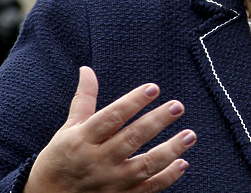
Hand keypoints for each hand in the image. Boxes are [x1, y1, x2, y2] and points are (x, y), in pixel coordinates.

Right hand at [25, 66, 195, 192]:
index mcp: (83, 139)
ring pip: (144, 166)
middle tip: (177, 106)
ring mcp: (110, 182)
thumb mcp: (68, 128)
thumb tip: (87, 69)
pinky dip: (166, 178)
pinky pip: (147, 189)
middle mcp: (98, 160)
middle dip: (157, 122)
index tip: (153, 88)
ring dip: (170, 150)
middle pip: (131, 139)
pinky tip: (182, 163)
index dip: (133, 102)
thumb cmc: (60, 158)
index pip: (111, 117)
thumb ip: (84, 99)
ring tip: (190, 135)